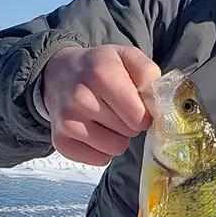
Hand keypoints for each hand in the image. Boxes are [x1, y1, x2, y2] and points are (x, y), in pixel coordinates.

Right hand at [42, 44, 159, 165]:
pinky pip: (99, 160)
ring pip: (115, 149)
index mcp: (101, 74)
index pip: (138, 115)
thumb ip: (146, 72)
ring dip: (117, 138)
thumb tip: (155, 99)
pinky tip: (95, 131)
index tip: (137, 105)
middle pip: (129, 132)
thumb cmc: (99, 68)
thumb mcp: (125, 56)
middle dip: (129, 123)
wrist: (59, 74)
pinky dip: (102, 150)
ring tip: (106, 120)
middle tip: (118, 110)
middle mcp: (80, 98)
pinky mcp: (61, 142)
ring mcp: (68, 122)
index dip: (144, 113)